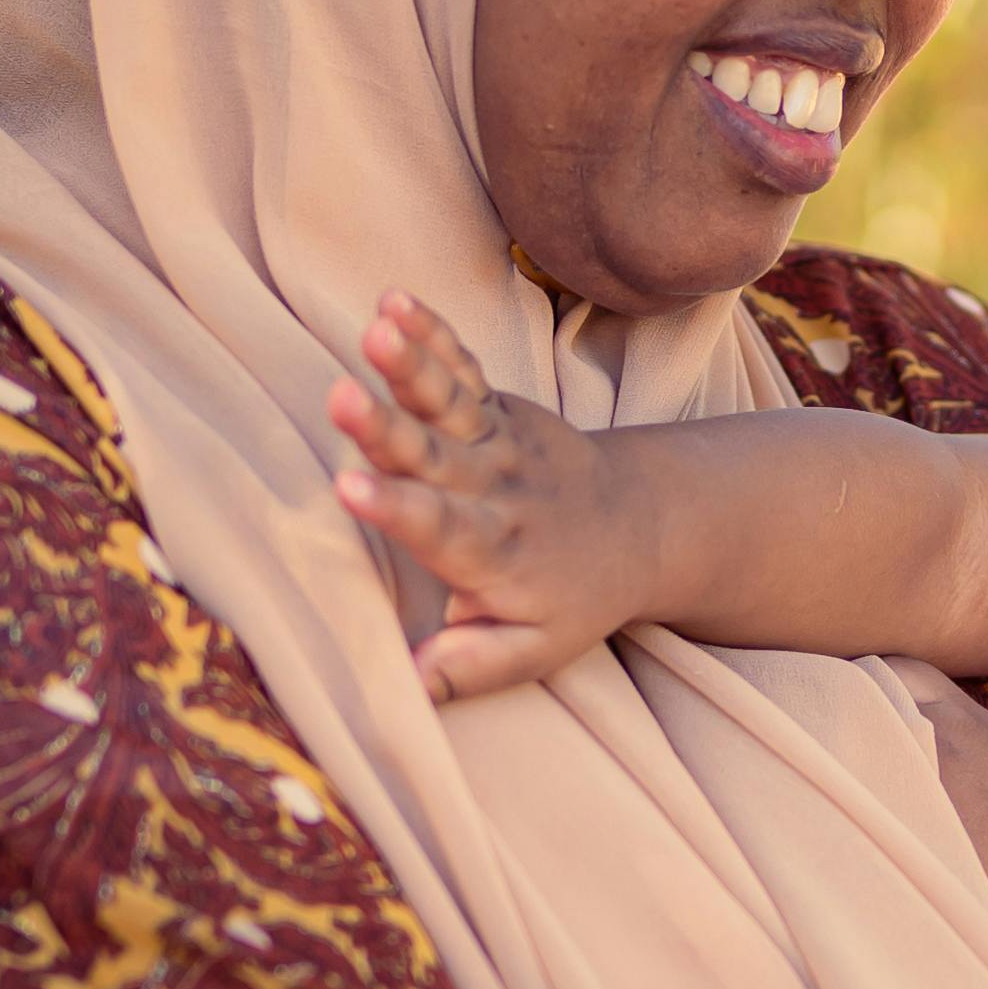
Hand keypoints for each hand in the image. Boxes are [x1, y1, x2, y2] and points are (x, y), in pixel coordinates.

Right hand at [328, 291, 650, 700]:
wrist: (645, 525)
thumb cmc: (574, 596)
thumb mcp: (535, 648)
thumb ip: (472, 668)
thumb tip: (407, 688)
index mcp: (497, 550)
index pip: (442, 529)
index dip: (397, 509)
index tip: (351, 488)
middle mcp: (496, 488)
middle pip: (435, 455)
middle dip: (386, 428)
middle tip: (342, 396)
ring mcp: (499, 440)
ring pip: (450, 400)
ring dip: (412, 362)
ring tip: (377, 327)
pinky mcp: (499, 407)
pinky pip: (462, 368)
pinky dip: (433, 333)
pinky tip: (393, 300)